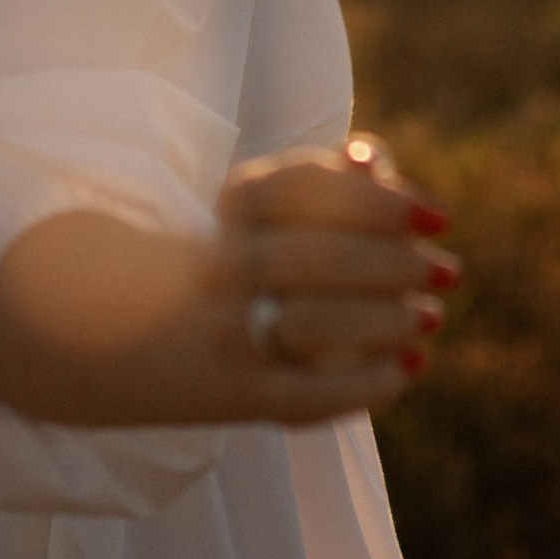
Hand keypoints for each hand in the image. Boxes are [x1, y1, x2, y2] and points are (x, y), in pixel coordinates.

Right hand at [0, 135, 458, 429]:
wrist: (110, 336)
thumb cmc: (219, 261)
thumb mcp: (252, 212)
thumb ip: (319, 183)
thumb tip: (375, 158)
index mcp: (229, 214)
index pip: (302, 189)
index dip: (377, 199)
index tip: (437, 216)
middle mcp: (221, 270)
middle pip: (315, 258)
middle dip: (395, 264)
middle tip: (449, 270)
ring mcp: (224, 337)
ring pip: (310, 328)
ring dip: (384, 322)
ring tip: (430, 315)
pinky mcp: (232, 398)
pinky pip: (304, 399)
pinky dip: (364, 386)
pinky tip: (409, 367)